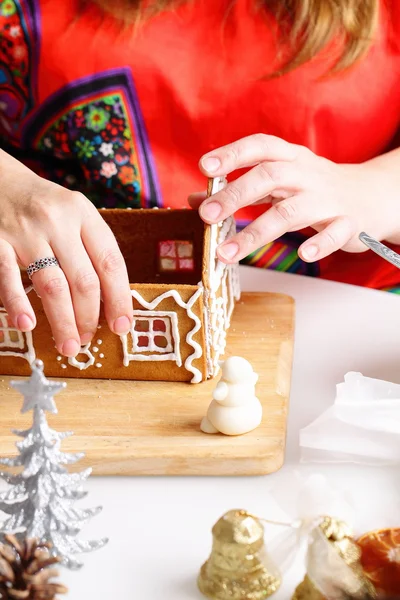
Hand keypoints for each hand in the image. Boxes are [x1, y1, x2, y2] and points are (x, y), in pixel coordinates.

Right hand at [0, 151, 132, 356]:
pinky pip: (8, 278)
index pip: (110, 262)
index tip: (122, 326)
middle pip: (83, 280)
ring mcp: (25, 232)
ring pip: (52, 285)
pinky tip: (27, 324)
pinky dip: (17, 303)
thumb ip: (91, 249)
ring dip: (63, 321)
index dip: (120, 299)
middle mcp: (57, 221)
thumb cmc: (44, 208)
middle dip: (89, 317)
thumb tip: (111, 303)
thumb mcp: (75, 215)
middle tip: (87, 340)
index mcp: (83, 214)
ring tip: (69, 345)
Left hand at [190, 135, 398, 262]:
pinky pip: (334, 232)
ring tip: (227, 252)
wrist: (370, 195)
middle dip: (235, 195)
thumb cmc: (313, 188)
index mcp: (289, 158)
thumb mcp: (277, 183)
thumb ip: (240, 189)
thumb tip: (195, 201)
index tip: (205, 167)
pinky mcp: (347, 223)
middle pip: (269, 177)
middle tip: (206, 215)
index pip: (260, 146)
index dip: (233, 154)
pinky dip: (319, 243)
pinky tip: (302, 254)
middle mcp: (306, 174)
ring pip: (291, 211)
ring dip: (256, 232)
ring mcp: (327, 199)